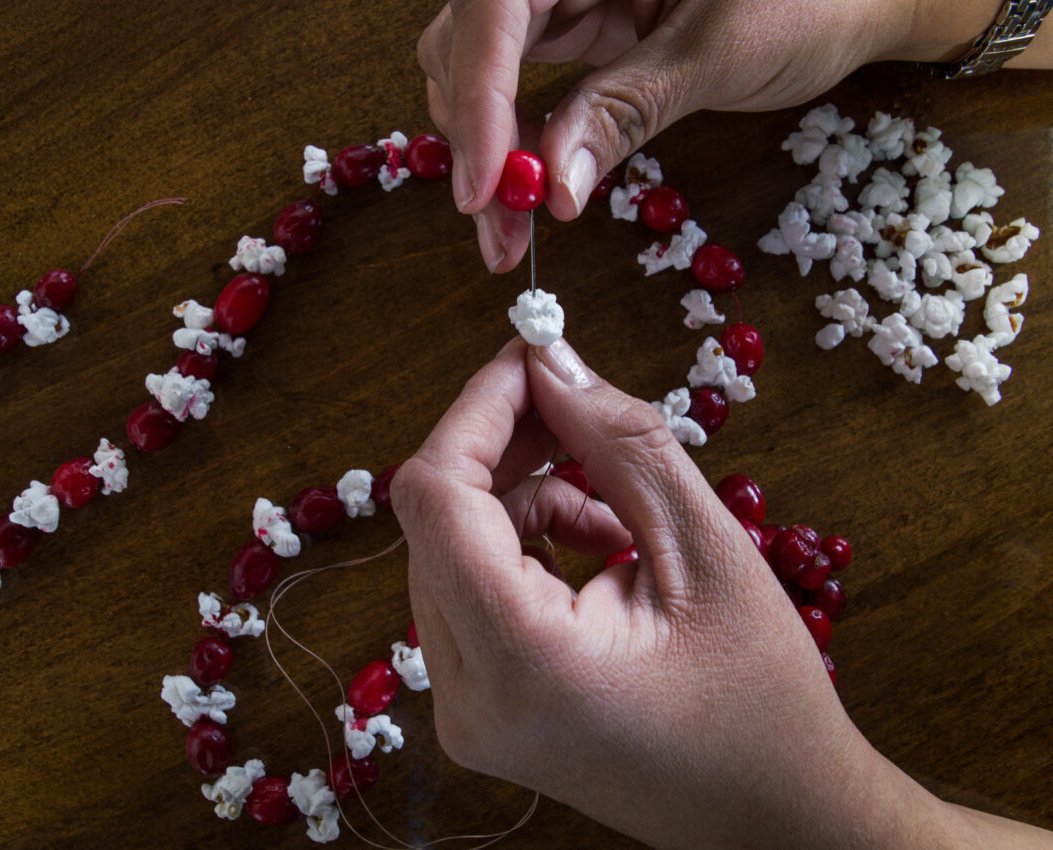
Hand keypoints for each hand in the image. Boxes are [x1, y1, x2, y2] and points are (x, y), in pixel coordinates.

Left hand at [390, 337, 1049, 847]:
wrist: (774, 818)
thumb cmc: (763, 700)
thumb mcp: (706, 550)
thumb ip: (621, 444)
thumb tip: (551, 362)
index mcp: (519, 663)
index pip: (437, 498)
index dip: (478, 411)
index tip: (533, 357)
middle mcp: (465, 697)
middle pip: (436, 521)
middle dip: (502, 448)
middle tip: (576, 407)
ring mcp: (464, 712)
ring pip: (450, 551)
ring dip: (520, 500)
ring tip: (611, 510)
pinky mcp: (479, 710)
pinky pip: (469, 591)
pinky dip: (522, 547)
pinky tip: (596, 548)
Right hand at [418, 0, 1003, 271]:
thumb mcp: (718, 52)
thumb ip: (625, 110)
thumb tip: (550, 189)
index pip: (498, 7)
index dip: (478, 96)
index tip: (486, 185)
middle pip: (470, 40)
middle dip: (474, 136)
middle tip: (497, 227)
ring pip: (480, 68)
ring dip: (486, 150)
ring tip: (511, 230)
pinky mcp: (577, 26)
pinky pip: (519, 84)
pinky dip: (516, 142)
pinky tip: (531, 190)